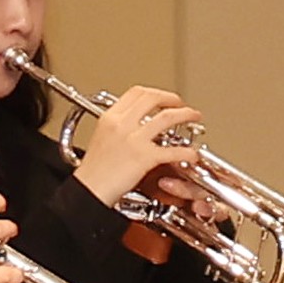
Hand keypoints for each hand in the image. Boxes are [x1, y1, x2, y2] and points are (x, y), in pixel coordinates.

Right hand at [68, 84, 209, 217]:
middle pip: (152, 98)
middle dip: (173, 98)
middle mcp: (121, 124)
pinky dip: (187, 151)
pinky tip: (192, 153)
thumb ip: (119, 125)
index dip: (156, 92)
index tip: (165, 98)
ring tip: (194, 117)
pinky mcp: (143, 157)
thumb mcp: (102, 137)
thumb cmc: (94, 171)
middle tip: (182, 105)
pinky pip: (172, 150)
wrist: (89, 190)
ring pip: (167, 117)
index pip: (136, 92)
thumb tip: (137, 121)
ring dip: (186, 115)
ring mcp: (133, 139)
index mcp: (110, 117)